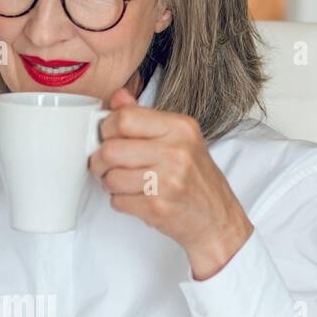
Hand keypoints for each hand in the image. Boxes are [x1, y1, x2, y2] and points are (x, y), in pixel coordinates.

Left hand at [89, 87, 253, 279]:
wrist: (217, 218)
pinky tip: (136, 199)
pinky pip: (118, 201)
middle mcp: (176, 151)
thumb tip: (117, 97)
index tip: (107, 138)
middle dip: (99, 160)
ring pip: (111, 178)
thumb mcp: (179, 139)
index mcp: (180, 127)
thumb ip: (145, 117)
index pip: (124, 118)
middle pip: (111, 149)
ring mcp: (167, 181)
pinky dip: (120, 202)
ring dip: (110, 184)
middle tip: (105, 165)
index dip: (107, 130)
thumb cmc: (196, 179)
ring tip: (124, 184)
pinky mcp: (157, 206)